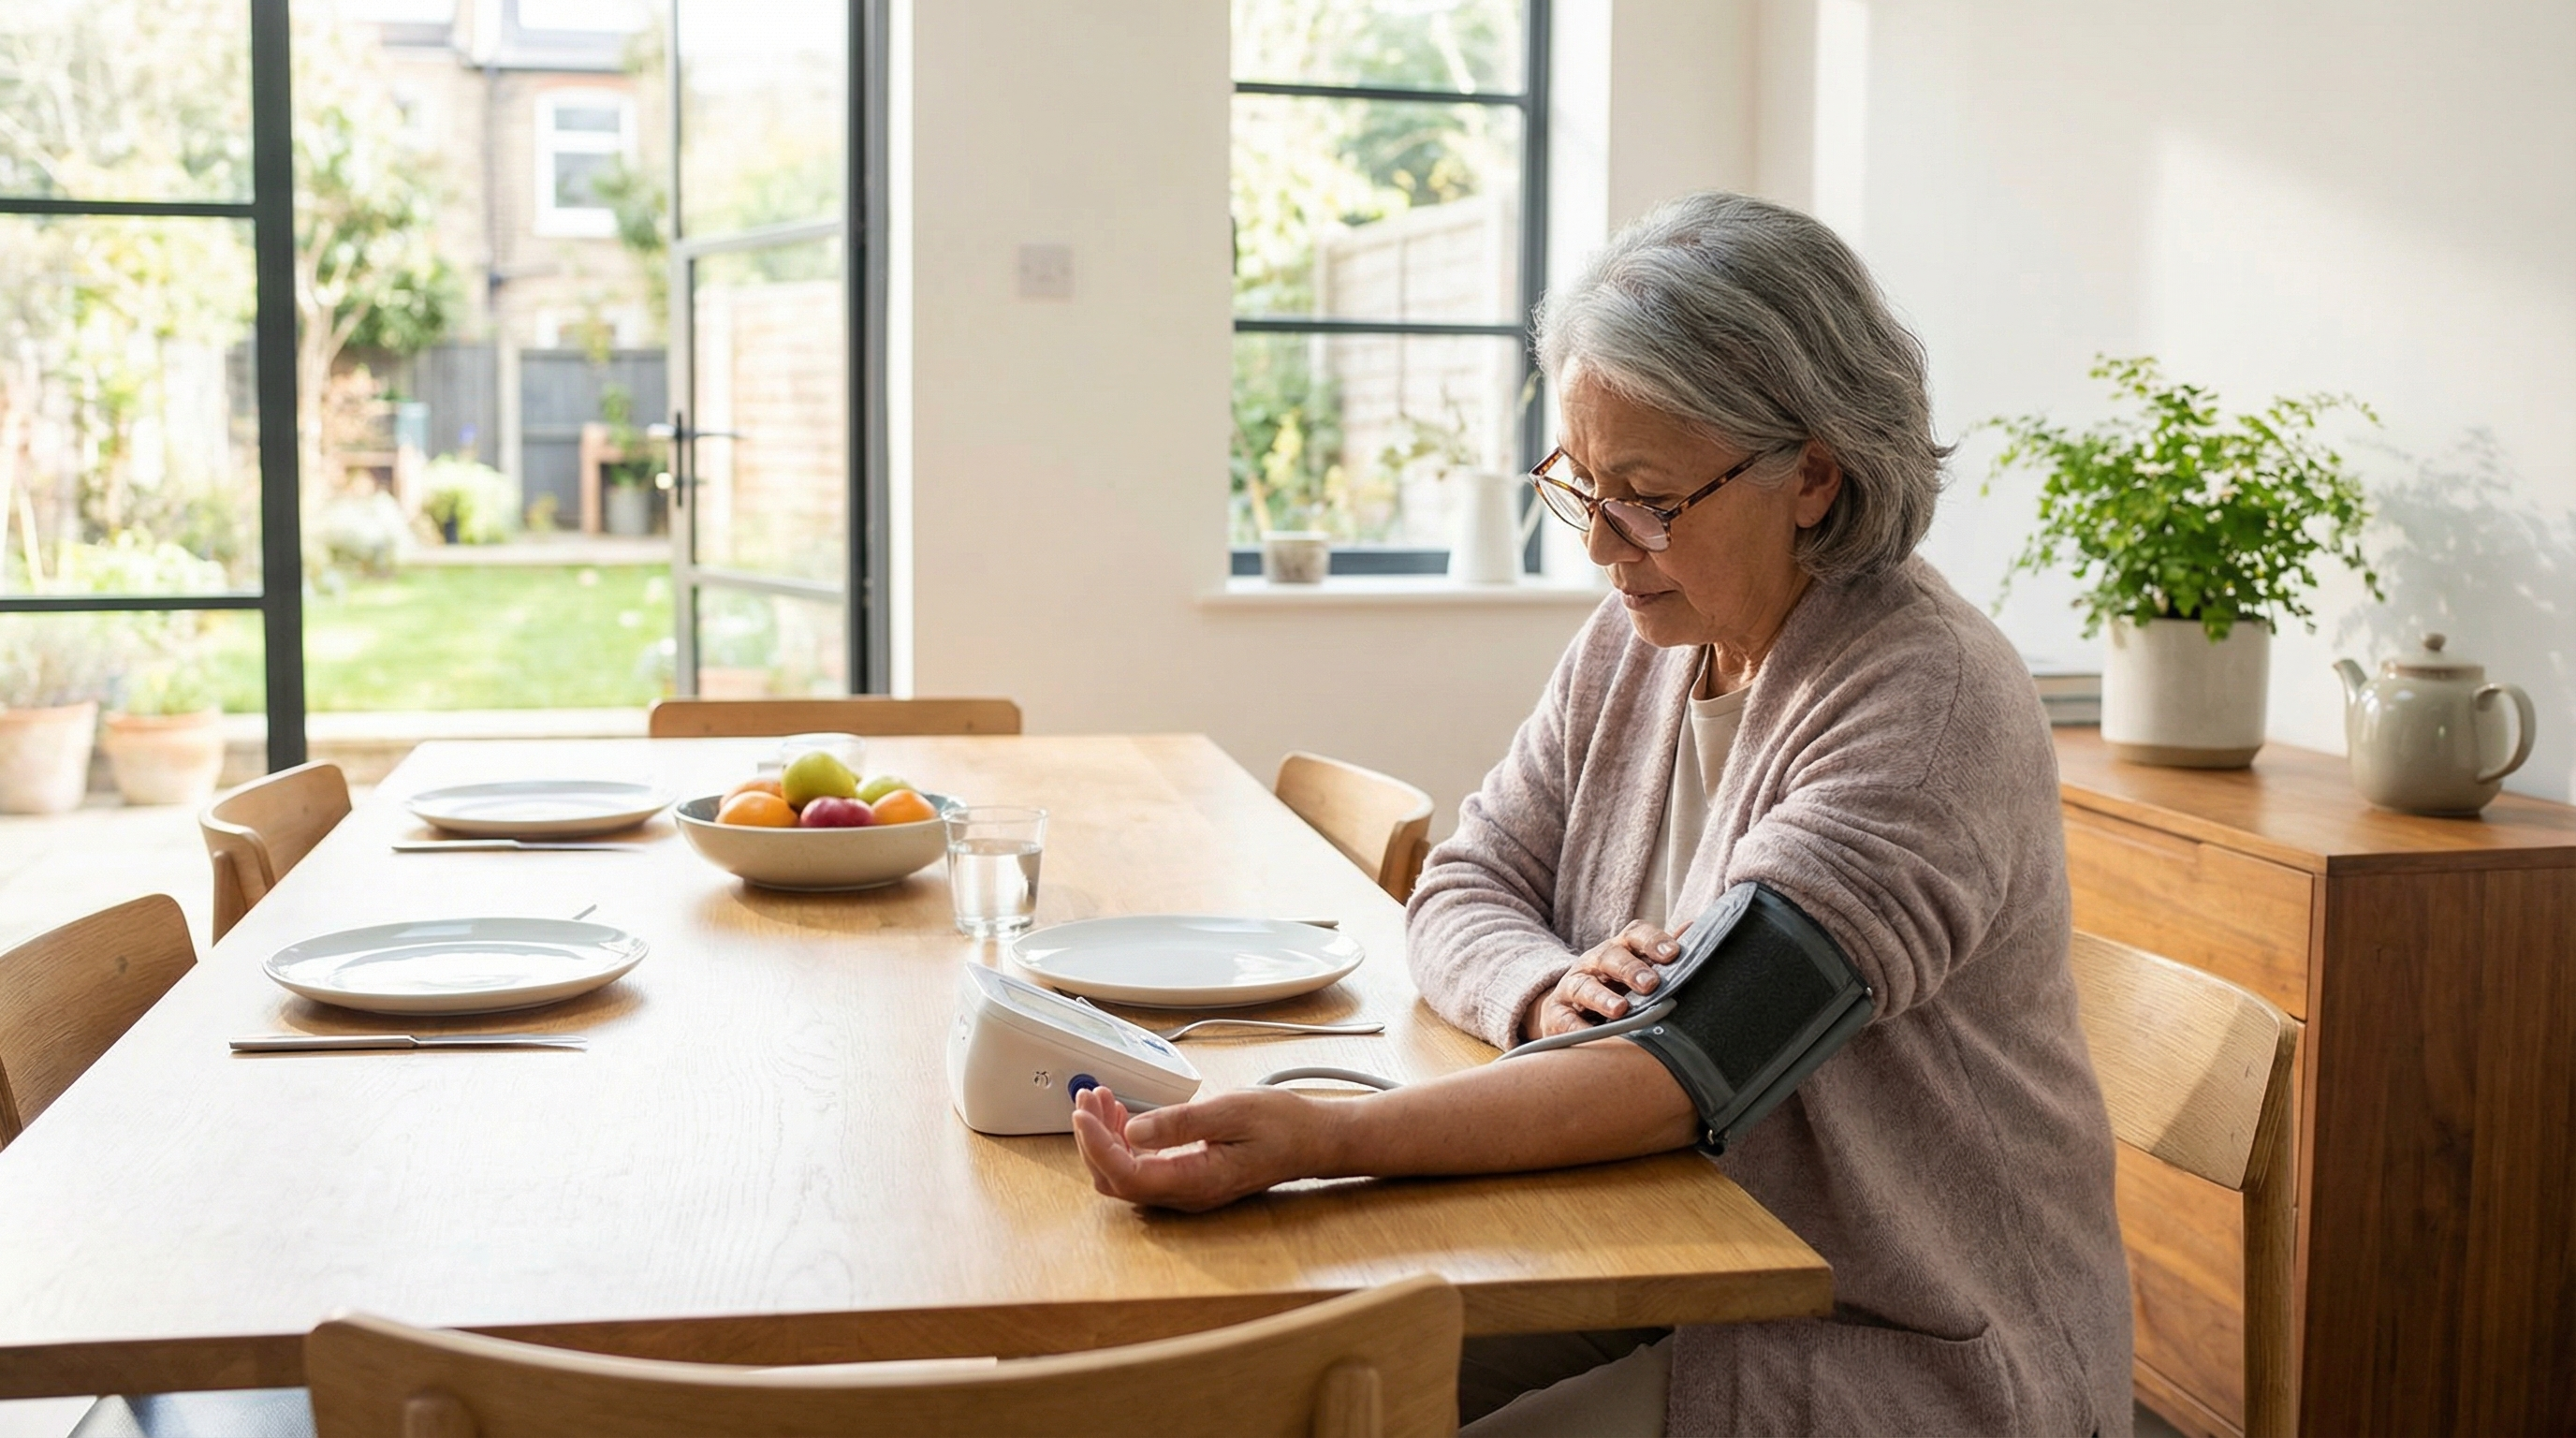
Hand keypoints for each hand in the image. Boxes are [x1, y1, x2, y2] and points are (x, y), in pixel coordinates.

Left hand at [1071, 1084, 1335, 1212]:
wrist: (1314, 1140)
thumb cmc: (1282, 1125)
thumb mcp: (1231, 1111)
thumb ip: (1180, 1124)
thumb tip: (1132, 1132)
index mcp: (1196, 1181)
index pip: (1126, 1174)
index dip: (1096, 1145)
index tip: (1083, 1112)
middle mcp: (1185, 1193)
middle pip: (1116, 1179)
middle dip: (1092, 1139)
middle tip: (1087, 1097)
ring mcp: (1185, 1189)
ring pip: (1125, 1174)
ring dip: (1105, 1138)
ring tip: (1101, 1100)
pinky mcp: (1187, 1178)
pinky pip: (1142, 1167)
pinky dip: (1123, 1141)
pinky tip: (1123, 1114)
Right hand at [1522, 920, 1679, 1039]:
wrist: (1568, 1010)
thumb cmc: (1613, 987)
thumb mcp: (1637, 967)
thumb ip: (1662, 953)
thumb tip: (1694, 928)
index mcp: (1619, 949)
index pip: (1634, 935)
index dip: (1653, 941)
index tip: (1673, 954)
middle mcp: (1593, 963)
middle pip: (1609, 956)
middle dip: (1630, 969)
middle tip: (1651, 984)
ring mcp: (1572, 987)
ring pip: (1584, 986)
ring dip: (1602, 997)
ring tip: (1621, 1010)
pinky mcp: (1557, 1014)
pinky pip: (1564, 1019)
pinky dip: (1575, 1028)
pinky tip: (1588, 1035)